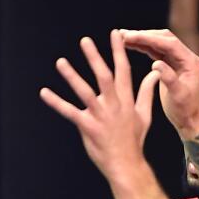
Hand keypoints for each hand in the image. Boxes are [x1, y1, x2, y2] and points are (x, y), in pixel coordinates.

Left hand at [39, 30, 160, 180]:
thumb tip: (154, 75)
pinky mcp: (88, 127)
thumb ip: (147, 93)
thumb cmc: (134, 140)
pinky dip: (56, 102)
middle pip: (104, 76)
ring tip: (60, 61)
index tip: (115, 34)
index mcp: (127, 100)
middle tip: (85, 40)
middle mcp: (114, 105)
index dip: (118, 51)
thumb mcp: (144, 115)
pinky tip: (44, 92)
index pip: (123, 70)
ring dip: (72, 76)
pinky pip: (69, 112)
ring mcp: (101, 116)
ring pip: (85, 91)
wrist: (127, 164)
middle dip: (95, 57)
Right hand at [121, 29, 198, 138]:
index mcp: (190, 62)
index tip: (131, 36)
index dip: (149, 38)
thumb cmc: (185, 110)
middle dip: (144, 35)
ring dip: (141, 39)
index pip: (169, 44)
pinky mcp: (170, 65)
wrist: (190, 119)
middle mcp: (185, 57)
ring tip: (123, 37)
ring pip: (158, 43)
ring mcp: (178, 60)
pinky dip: (143, 47)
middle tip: (123, 34)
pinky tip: (130, 45)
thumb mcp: (178, 96)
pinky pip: (155, 51)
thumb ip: (169, 78)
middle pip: (164, 38)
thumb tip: (156, 63)